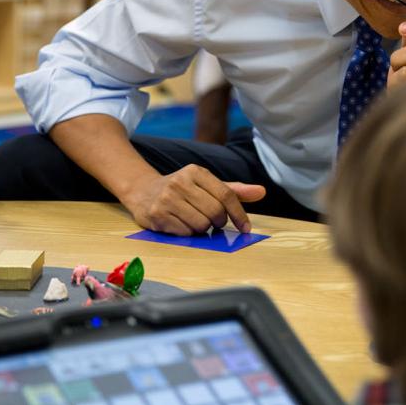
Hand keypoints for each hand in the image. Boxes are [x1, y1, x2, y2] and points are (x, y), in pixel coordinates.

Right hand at [122, 165, 265, 235]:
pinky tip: (181, 224)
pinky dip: (188, 233)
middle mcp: (180, 182)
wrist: (143, 191)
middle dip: (218, 222)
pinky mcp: (157, 215)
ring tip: (194, 220)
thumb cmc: (182, 190)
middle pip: (215, 212)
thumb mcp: (206, 184)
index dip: (239, 214)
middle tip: (212, 222)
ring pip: (201, 225)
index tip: (246, 228)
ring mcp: (167, 198)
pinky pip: (185, 233)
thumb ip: (234, 190)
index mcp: (196, 171)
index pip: (226, 195)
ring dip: (203, 229)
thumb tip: (262, 192)